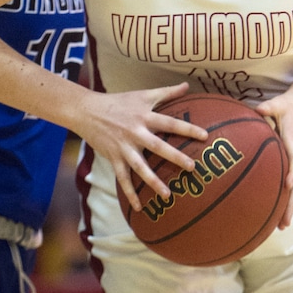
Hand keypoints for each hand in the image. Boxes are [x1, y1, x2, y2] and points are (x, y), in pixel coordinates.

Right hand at [80, 81, 207, 211]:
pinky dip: (130, 193)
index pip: (170, 123)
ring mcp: (124, 147)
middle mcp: (136, 132)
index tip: (205, 136)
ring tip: (168, 194)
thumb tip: (187, 85)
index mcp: (144, 116)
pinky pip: (123, 179)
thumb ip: (166, 92)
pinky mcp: (113, 158)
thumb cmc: (118, 102)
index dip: (187, 128)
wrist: (88, 111)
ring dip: (153, 181)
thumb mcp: (142, 95)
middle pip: (158, 146)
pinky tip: (139, 208)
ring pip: (140, 167)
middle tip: (192, 167)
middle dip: (175, 156)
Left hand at [254, 89, 292, 227]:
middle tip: (284, 223)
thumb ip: (268, 108)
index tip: (288, 184)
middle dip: (291, 204)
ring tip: (282, 226)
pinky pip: (290, 184)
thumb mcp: (276, 104)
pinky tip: (276, 212)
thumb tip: (258, 109)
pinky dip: (285, 198)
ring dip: (289, 207)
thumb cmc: (285, 107)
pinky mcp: (291, 163)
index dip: (292, 172)